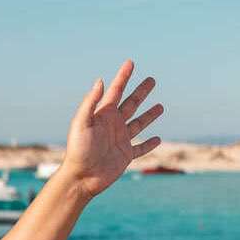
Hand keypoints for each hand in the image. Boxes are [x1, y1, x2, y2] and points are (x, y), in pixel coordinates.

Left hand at [58, 60, 163, 199]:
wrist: (81, 177)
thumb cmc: (78, 150)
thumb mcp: (81, 123)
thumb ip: (90, 103)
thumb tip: (101, 81)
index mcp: (103, 114)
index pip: (116, 91)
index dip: (123, 76)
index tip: (131, 62)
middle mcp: (113, 125)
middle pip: (131, 104)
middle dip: (141, 92)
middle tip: (152, 80)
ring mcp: (120, 140)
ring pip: (139, 123)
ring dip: (150, 115)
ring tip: (161, 106)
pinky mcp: (125, 156)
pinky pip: (140, 148)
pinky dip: (149, 144)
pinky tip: (158, 139)